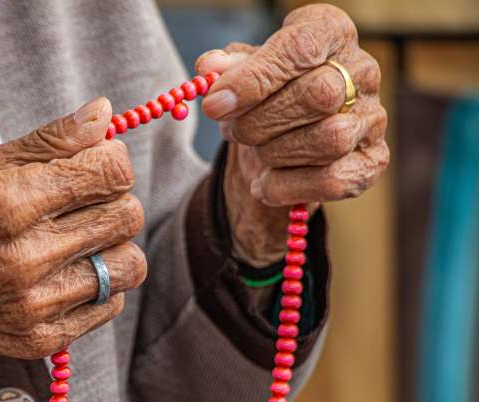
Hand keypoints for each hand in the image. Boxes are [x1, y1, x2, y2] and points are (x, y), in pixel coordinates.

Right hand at [0, 98, 146, 387]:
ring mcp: (35, 305)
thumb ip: (45, 141)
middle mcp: (27, 257)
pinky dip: (99, 284)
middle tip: (81, 199)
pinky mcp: (40, 339)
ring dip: (113, 245)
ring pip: (130, 265)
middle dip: (113, 198)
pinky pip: (110, 304)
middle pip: (128, 216)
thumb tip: (104, 113)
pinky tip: (65, 273)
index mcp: (9, 202)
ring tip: (78, 239)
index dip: (111, 158)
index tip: (92, 162)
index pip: (113, 172)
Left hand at [196, 4, 388, 265]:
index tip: (215, 104)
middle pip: (319, 95)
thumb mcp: (242, 73)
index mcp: (330, 33)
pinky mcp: (372, 161)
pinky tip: (264, 184)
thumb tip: (210, 69)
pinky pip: (334, 180)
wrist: (282, 137)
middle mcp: (362, 70)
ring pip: (330, 139)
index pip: (301, 48)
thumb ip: (227, 69)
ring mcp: (372, 117)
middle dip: (261, 121)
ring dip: (275, 154)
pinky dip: (287, 187)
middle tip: (231, 130)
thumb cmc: (265, 94)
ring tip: (255, 152)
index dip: (254, 78)